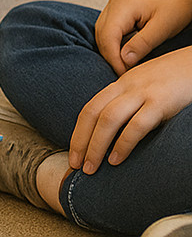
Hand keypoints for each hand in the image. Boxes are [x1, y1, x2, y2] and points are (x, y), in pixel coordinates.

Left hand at [70, 45, 191, 172]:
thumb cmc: (175, 79)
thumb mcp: (146, 87)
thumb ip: (130, 102)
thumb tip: (115, 130)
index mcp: (120, 84)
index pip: (90, 108)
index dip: (78, 132)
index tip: (73, 154)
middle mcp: (126, 86)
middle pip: (93, 114)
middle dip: (81, 141)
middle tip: (75, 166)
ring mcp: (142, 93)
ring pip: (108, 119)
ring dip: (96, 146)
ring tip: (91, 168)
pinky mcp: (161, 102)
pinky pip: (136, 125)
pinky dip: (123, 143)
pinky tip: (116, 159)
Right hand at [96, 0, 191, 75]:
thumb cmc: (176, 6)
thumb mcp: (162, 28)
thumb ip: (141, 44)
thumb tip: (123, 60)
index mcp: (123, 4)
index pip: (108, 35)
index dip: (113, 57)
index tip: (124, 74)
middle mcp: (114, 2)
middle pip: (101, 34)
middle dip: (110, 55)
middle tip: (124, 72)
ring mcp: (114, 4)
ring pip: (102, 32)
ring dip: (110, 49)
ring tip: (125, 64)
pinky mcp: (118, 8)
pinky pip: (108, 28)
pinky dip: (113, 42)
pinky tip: (124, 51)